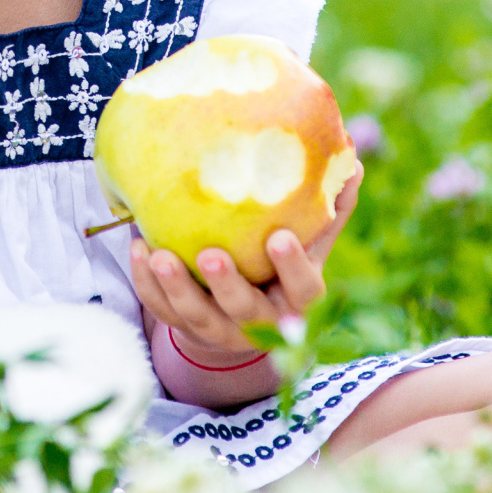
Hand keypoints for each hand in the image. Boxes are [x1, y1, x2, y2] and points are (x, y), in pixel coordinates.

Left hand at [127, 168, 360, 365]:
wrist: (245, 319)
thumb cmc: (280, 267)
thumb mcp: (308, 244)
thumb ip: (326, 209)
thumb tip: (353, 161)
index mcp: (297, 300)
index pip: (303, 288)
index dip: (292, 267)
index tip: (278, 238)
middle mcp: (260, 323)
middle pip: (245, 311)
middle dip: (226, 286)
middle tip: (211, 255)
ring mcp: (221, 331)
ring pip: (198, 317)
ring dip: (177, 288)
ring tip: (159, 256)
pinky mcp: (186, 329)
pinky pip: (164, 312)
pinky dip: (148, 286)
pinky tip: (138, 251)